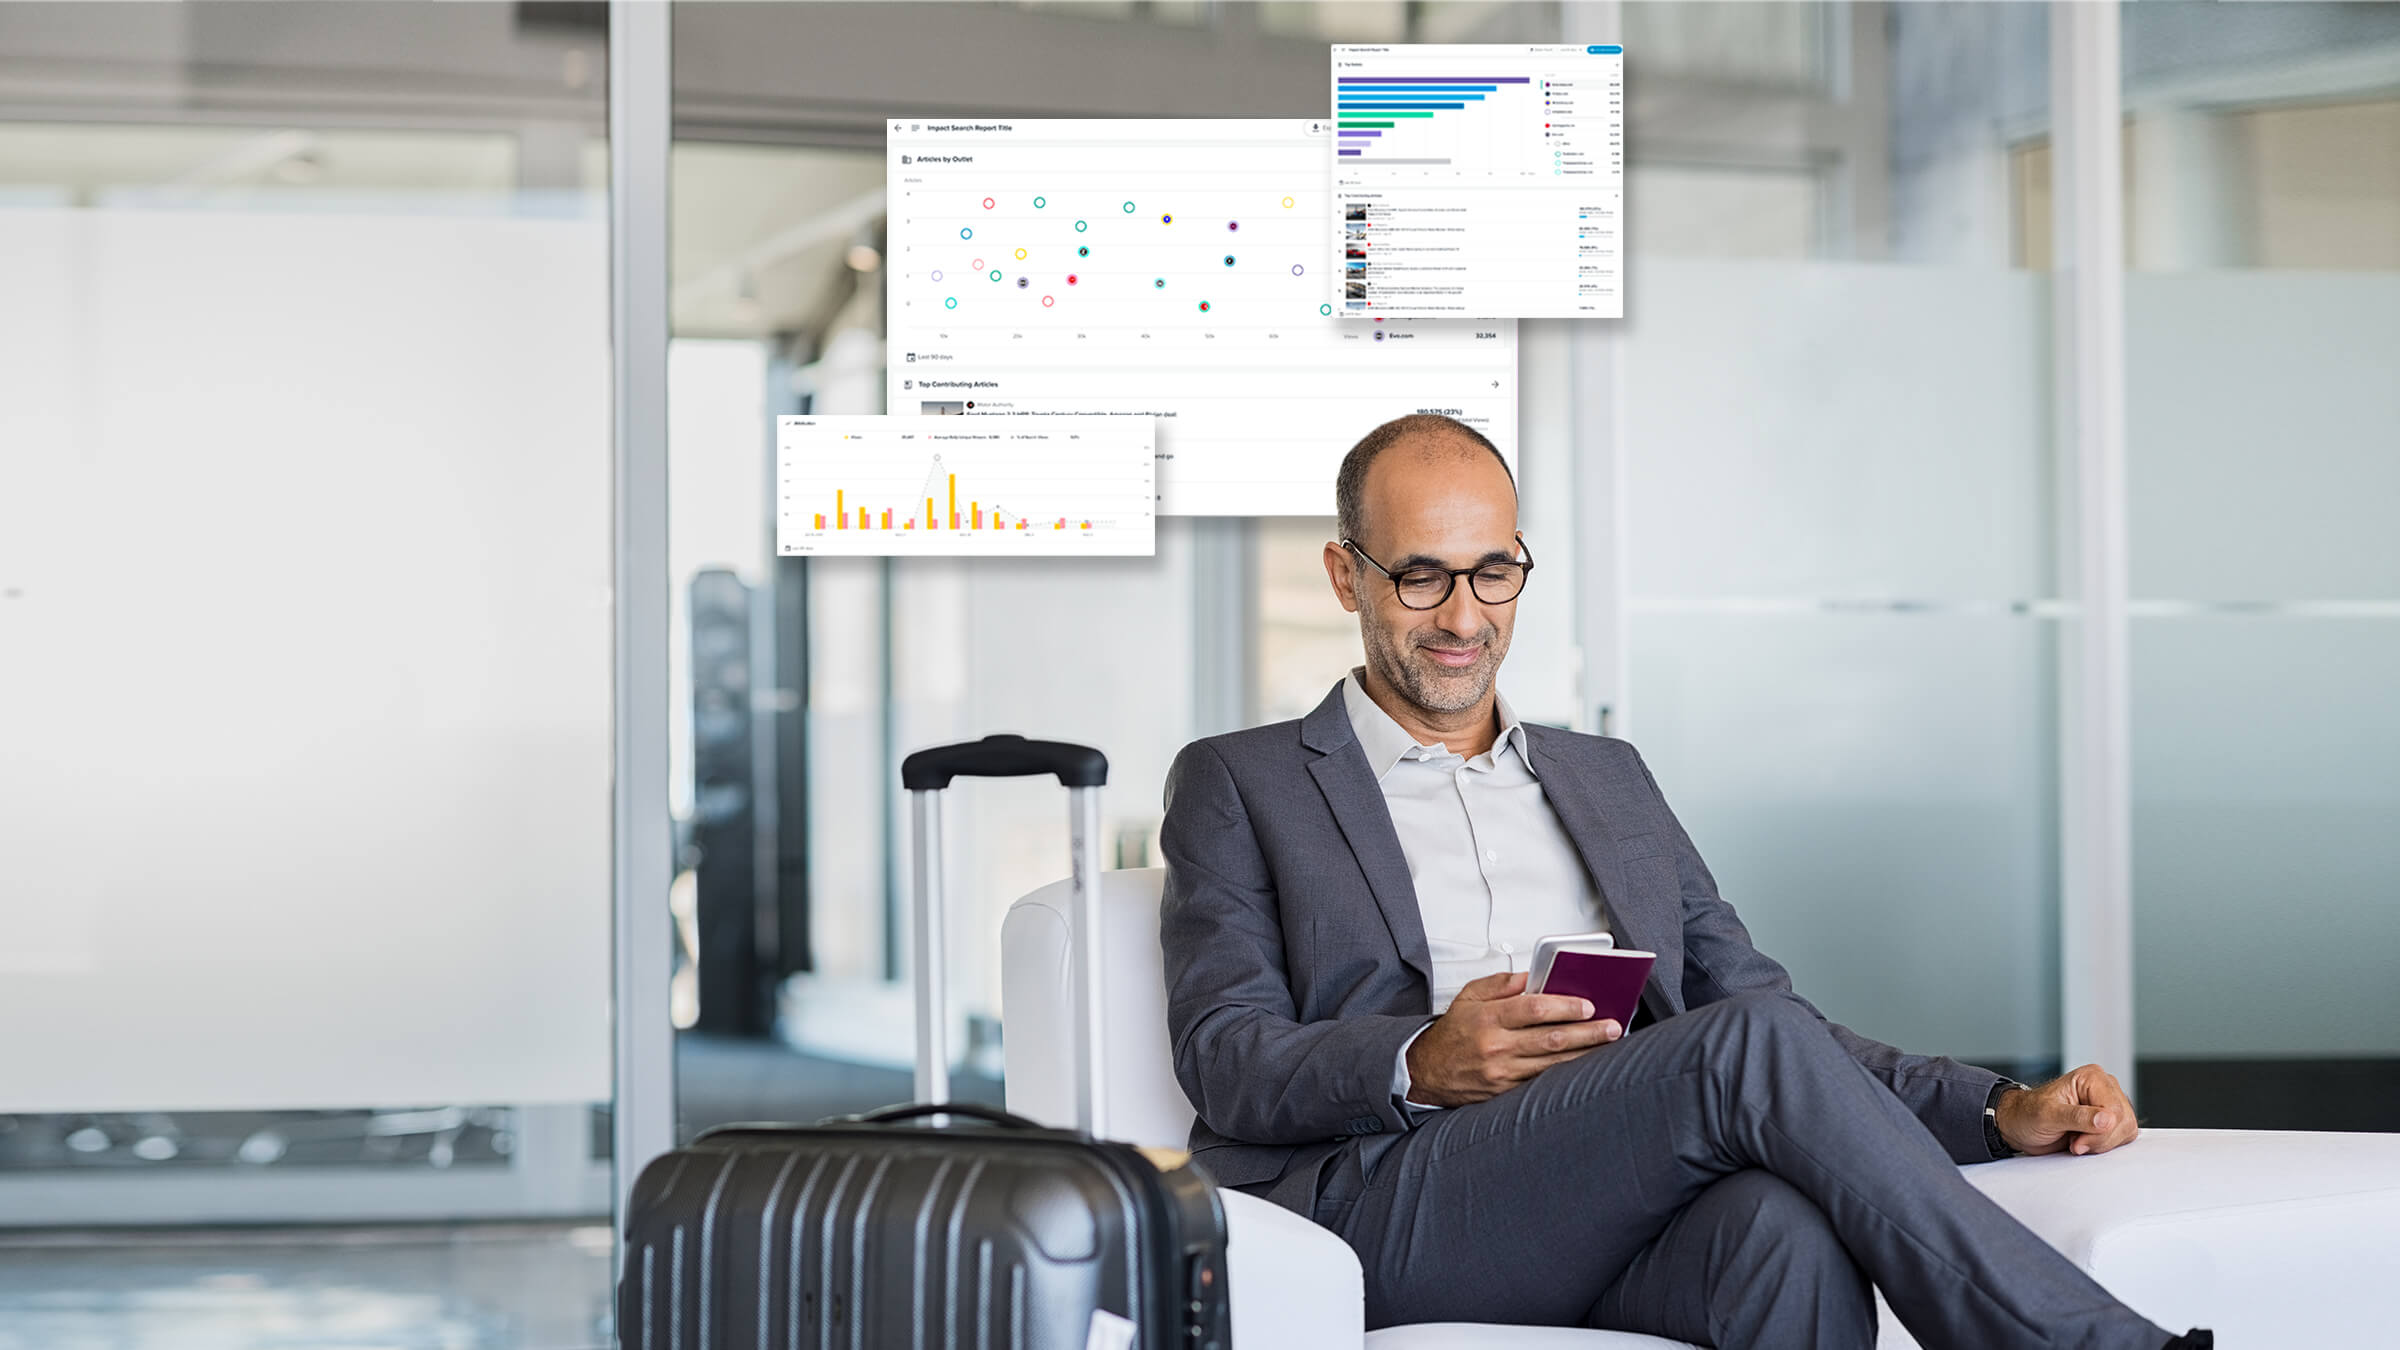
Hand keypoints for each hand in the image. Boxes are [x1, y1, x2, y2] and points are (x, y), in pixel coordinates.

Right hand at [1403, 970, 1621, 1107]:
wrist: (1425, 1072)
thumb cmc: (1450, 1034)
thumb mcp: (1469, 997)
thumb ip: (1502, 984)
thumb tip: (1534, 977)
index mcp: (1487, 1018)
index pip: (1533, 1008)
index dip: (1564, 1006)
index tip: (1587, 1004)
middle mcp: (1496, 1047)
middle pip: (1551, 1038)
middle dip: (1588, 1032)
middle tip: (1612, 1026)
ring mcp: (1502, 1073)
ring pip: (1553, 1063)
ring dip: (1585, 1053)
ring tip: (1607, 1044)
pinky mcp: (1506, 1092)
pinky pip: (1543, 1080)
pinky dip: (1566, 1072)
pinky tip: (1584, 1065)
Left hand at [1996, 1064, 2139, 1156]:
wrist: (2020, 1125)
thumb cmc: (2028, 1114)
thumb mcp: (2047, 1115)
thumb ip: (2077, 1117)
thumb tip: (2107, 1120)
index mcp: (2092, 1077)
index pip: (2115, 1110)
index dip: (2100, 1132)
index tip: (2076, 1141)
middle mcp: (2104, 1088)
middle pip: (2124, 1122)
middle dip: (2099, 1139)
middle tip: (2074, 1142)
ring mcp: (2109, 1104)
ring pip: (2126, 1131)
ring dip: (2100, 1144)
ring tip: (2076, 1139)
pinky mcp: (2110, 1121)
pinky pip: (2122, 1138)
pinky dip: (2103, 1146)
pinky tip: (2084, 1141)